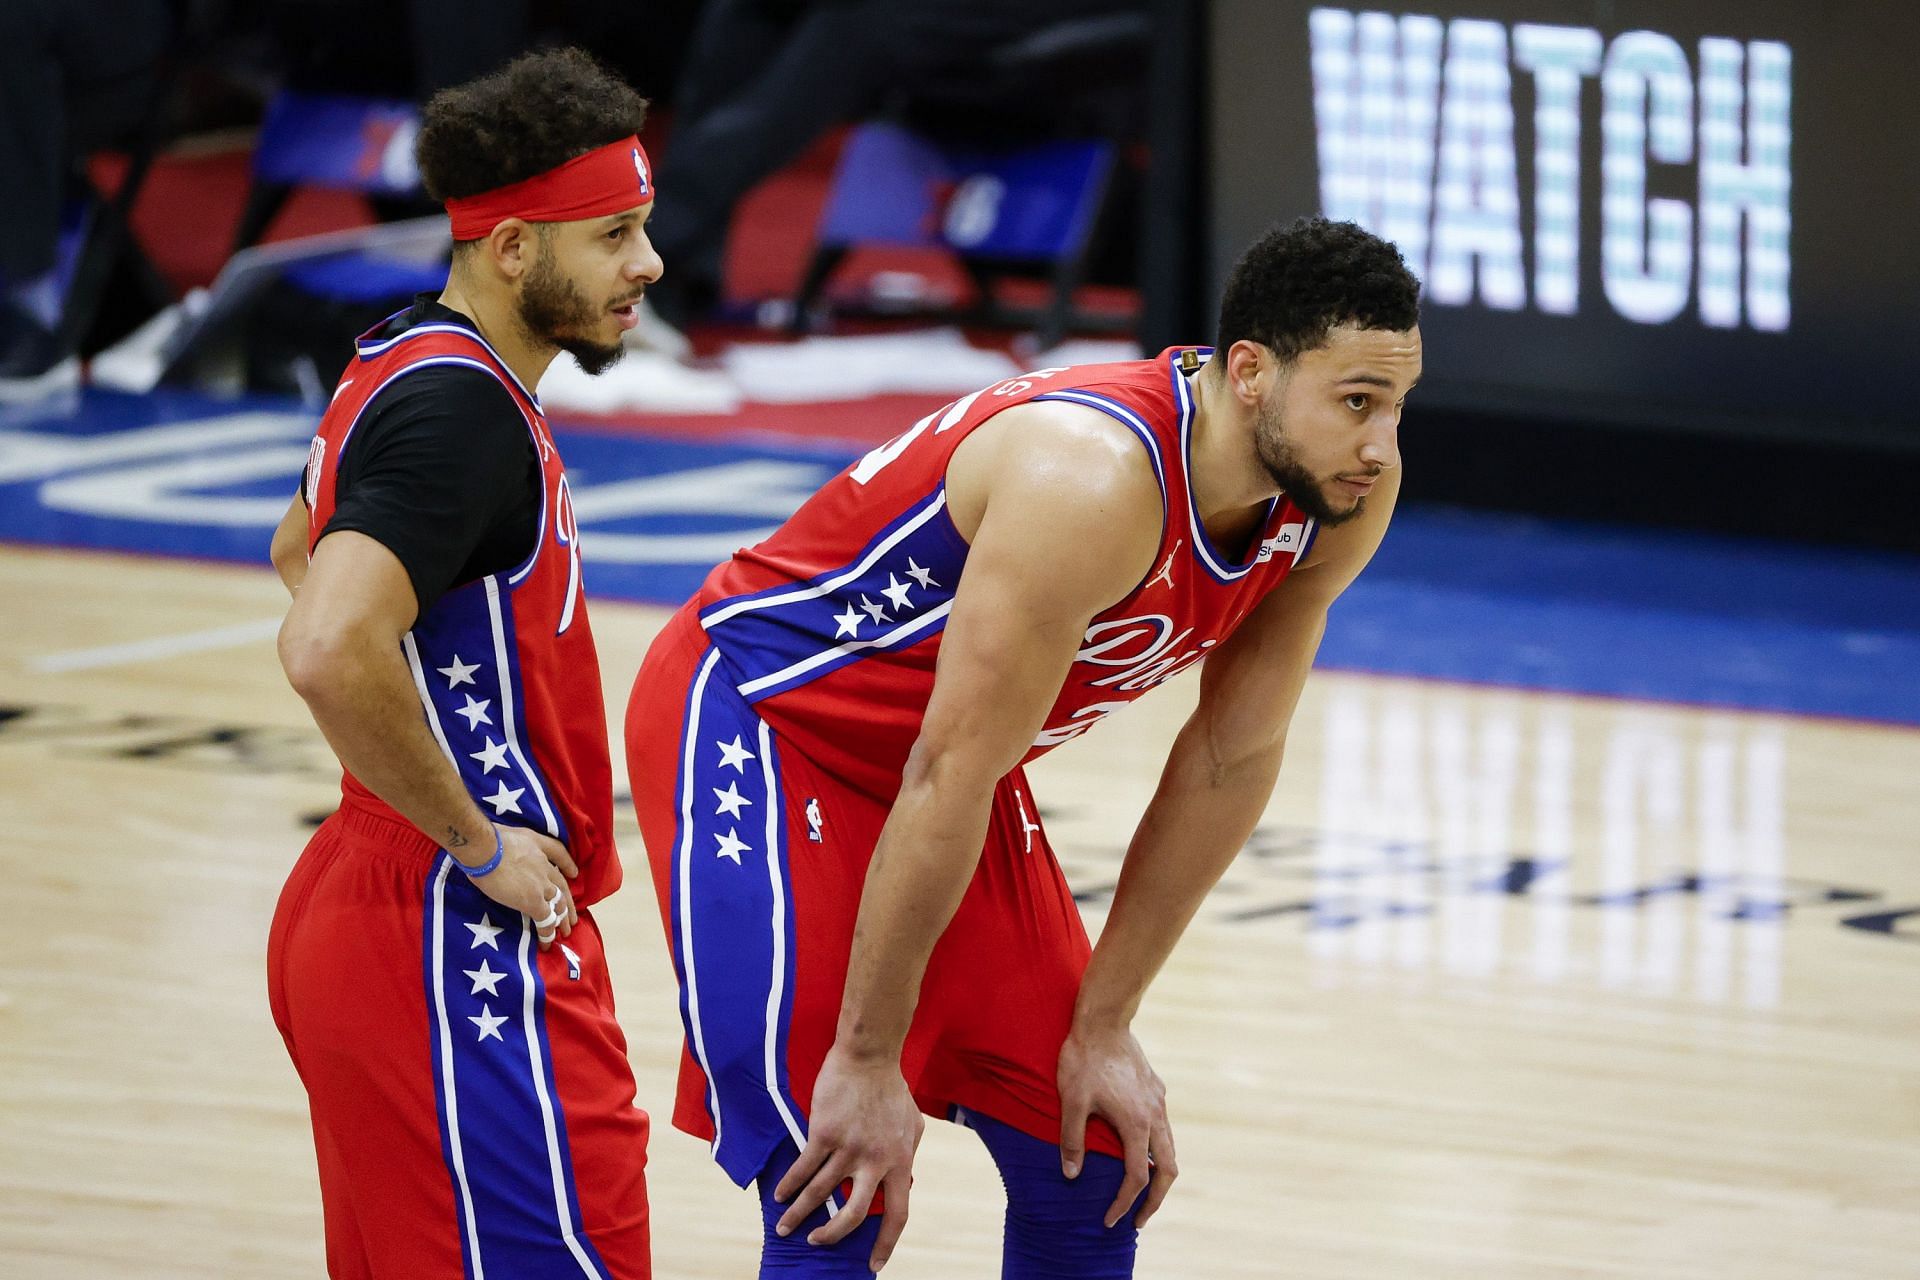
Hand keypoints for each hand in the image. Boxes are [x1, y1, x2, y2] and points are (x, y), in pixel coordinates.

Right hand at [460, 825, 577, 949]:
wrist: (485, 849)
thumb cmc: (487, 838)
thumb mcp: (508, 833)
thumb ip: (512, 844)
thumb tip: (500, 851)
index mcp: (538, 846)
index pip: (559, 855)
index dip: (567, 865)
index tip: (574, 873)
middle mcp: (544, 866)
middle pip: (562, 886)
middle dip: (568, 903)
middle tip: (572, 917)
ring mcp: (541, 885)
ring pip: (558, 904)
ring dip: (562, 919)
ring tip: (566, 932)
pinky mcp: (533, 901)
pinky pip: (545, 920)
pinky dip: (548, 932)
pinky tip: (547, 942)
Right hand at [773, 1044, 924, 1270]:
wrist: (869, 1056)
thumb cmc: (892, 1089)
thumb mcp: (913, 1125)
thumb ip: (907, 1154)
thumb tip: (904, 1176)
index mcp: (900, 1162)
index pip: (898, 1214)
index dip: (886, 1243)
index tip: (874, 1265)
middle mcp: (875, 1161)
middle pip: (854, 1215)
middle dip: (832, 1235)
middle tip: (816, 1244)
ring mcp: (849, 1148)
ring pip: (821, 1193)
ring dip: (799, 1214)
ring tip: (785, 1226)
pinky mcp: (824, 1133)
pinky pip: (804, 1167)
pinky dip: (789, 1185)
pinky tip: (779, 1193)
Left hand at [1056, 1023, 1177, 1228]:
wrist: (1103, 1020)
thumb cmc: (1083, 1060)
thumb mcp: (1072, 1101)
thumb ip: (1072, 1140)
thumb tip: (1072, 1176)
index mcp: (1136, 1124)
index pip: (1136, 1178)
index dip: (1124, 1204)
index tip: (1110, 1220)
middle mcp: (1155, 1116)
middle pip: (1167, 1171)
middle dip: (1155, 1200)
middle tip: (1138, 1221)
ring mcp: (1158, 1102)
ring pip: (1170, 1150)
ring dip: (1158, 1176)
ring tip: (1142, 1193)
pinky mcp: (1156, 1090)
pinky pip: (1164, 1129)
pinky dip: (1156, 1151)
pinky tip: (1138, 1151)